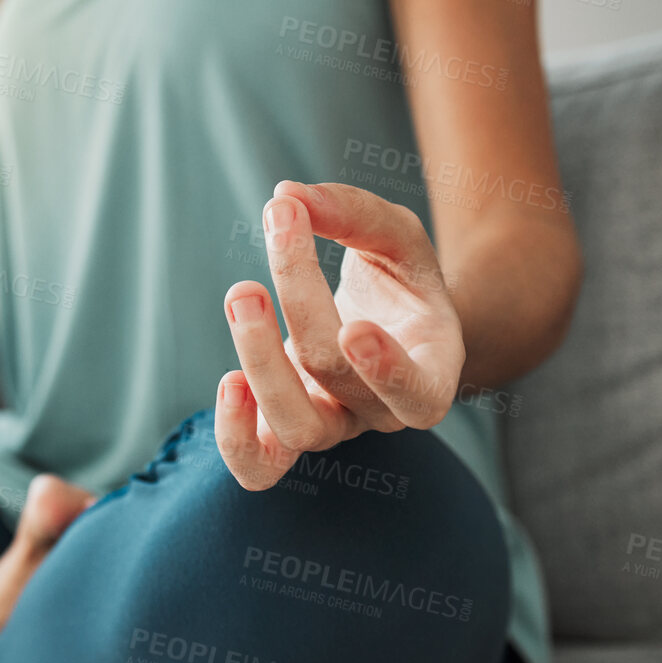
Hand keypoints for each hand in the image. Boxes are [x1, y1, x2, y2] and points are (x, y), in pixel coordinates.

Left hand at [215, 181, 463, 490]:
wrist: (389, 326)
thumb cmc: (399, 280)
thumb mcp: (393, 236)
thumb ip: (352, 212)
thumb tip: (286, 195)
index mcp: (433, 369)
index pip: (419, 395)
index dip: (386, 372)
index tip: (353, 326)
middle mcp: (383, 411)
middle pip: (335, 376)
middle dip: (300, 303)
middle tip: (277, 228)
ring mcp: (334, 428)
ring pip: (296, 428)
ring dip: (260, 361)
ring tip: (242, 294)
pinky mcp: (285, 435)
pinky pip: (257, 467)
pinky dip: (234, 436)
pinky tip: (229, 382)